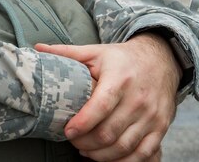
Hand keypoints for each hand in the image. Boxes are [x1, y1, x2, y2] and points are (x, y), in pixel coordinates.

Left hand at [36, 33, 179, 160]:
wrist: (161, 60)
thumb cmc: (122, 58)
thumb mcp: (95, 52)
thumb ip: (67, 52)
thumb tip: (37, 48)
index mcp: (119, 79)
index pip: (100, 107)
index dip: (82, 123)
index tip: (67, 131)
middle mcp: (138, 100)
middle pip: (110, 132)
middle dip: (87, 142)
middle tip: (73, 142)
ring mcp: (152, 116)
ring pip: (125, 146)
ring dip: (102, 155)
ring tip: (85, 151)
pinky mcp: (161, 127)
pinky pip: (145, 153)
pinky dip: (125, 161)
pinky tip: (108, 158)